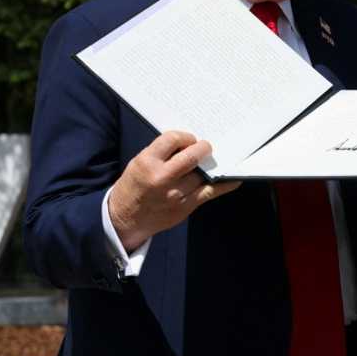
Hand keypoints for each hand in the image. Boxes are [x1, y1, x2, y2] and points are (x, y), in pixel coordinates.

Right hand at [108, 131, 240, 251]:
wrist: (124, 219)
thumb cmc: (134, 187)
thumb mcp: (139, 163)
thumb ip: (161, 153)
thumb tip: (188, 144)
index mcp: (147, 162)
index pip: (172, 139)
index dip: (185, 136)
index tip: (190, 139)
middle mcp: (162, 178)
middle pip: (192, 156)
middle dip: (203, 148)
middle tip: (206, 147)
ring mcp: (175, 195)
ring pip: (202, 174)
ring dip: (209, 165)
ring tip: (210, 161)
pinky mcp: (184, 208)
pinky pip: (210, 192)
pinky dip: (223, 185)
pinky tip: (232, 179)